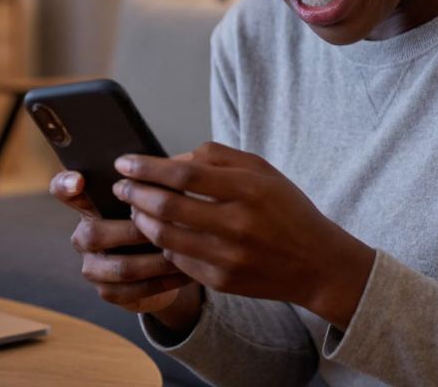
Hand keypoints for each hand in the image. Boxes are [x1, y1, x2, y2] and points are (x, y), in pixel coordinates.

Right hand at [49, 170, 198, 316]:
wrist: (162, 265)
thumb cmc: (156, 220)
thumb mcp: (153, 198)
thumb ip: (152, 183)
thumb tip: (173, 165)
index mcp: (89, 205)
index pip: (63, 189)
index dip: (65, 185)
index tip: (79, 182)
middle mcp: (84, 235)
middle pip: (95, 234)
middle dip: (134, 232)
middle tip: (165, 226)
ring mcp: (93, 266)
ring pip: (121, 267)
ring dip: (156, 260)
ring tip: (183, 252)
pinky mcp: (107, 291)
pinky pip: (134, 290)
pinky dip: (163, 281)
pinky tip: (185, 272)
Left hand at [113, 142, 375, 329]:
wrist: (316, 263)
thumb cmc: (286, 209)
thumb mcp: (262, 171)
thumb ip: (218, 157)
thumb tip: (173, 158)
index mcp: (248, 188)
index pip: (184, 172)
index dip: (147, 167)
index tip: (124, 163)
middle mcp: (238, 223)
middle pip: (168, 205)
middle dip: (135, 193)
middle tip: (121, 187)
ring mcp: (228, 257)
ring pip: (166, 236)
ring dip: (142, 220)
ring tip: (135, 209)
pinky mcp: (222, 282)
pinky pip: (178, 260)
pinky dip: (163, 244)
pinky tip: (160, 233)